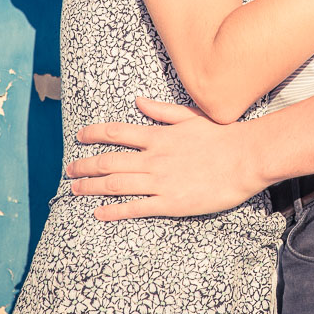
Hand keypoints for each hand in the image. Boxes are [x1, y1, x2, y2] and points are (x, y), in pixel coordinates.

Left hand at [67, 98, 258, 219]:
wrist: (244, 158)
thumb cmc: (221, 136)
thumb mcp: (190, 116)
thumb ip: (161, 111)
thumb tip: (138, 101)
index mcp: (158, 135)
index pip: (117, 133)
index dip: (94, 134)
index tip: (79, 136)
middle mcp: (153, 158)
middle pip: (109, 161)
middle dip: (84, 165)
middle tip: (69, 169)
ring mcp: (160, 181)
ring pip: (116, 184)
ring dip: (91, 187)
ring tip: (75, 189)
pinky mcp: (170, 203)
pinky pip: (135, 207)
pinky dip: (114, 210)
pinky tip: (99, 212)